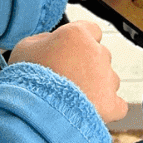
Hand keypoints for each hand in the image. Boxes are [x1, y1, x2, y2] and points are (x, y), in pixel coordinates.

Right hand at [8, 21, 126, 122]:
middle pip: (100, 56)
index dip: (80, 42)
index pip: (91, 30)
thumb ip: (44, 40)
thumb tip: (52, 42)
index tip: (70, 52)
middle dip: (87, 66)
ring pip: (109, 80)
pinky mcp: (112, 104)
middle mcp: (97, 53)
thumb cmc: (26, 80)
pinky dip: (107, 109)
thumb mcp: (24, 48)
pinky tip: (89, 112)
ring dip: (96, 87)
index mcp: (76, 36)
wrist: (34, 113)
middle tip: (66, 80)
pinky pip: (117, 105)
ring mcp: (107, 79)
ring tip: (72, 100)